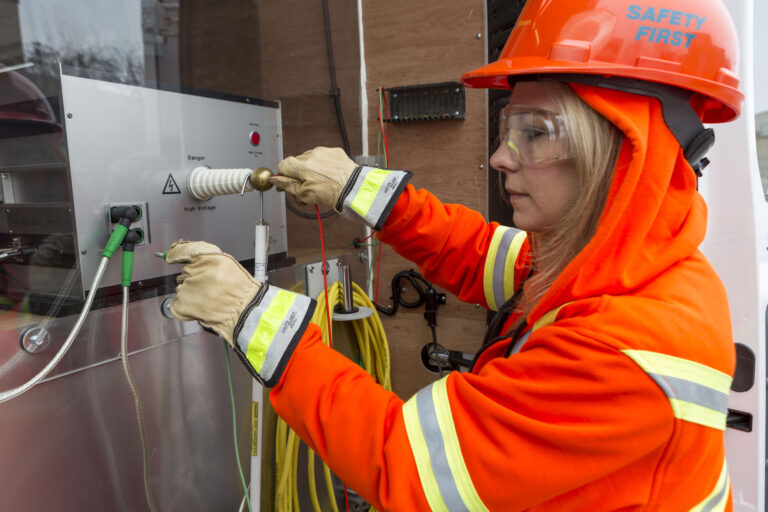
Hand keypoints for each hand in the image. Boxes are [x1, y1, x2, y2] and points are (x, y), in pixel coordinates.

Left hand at [165, 240, 315, 386]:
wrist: (247, 312)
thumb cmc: (242, 291)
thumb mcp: (227, 265)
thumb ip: (207, 259)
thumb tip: (185, 257)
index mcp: (210, 259)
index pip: (186, 251)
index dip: (178, 253)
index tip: (172, 256)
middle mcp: (198, 271)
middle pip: (185, 273)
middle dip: (194, 279)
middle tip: (211, 289)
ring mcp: (188, 289)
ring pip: (182, 289)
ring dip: (192, 295)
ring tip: (211, 301)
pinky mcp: (184, 304)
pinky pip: (178, 304)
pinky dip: (187, 308)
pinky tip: (202, 309)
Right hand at [271, 146, 357, 210]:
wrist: (355, 189)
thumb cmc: (332, 193)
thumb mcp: (305, 195)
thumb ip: (287, 185)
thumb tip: (276, 180)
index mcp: (302, 165)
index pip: (283, 165)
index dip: (283, 175)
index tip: (286, 183)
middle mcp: (311, 155)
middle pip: (297, 163)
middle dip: (299, 175)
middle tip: (306, 188)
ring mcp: (324, 152)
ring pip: (310, 160)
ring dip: (311, 170)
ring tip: (321, 183)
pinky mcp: (335, 152)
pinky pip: (324, 157)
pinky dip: (324, 165)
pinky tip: (330, 176)